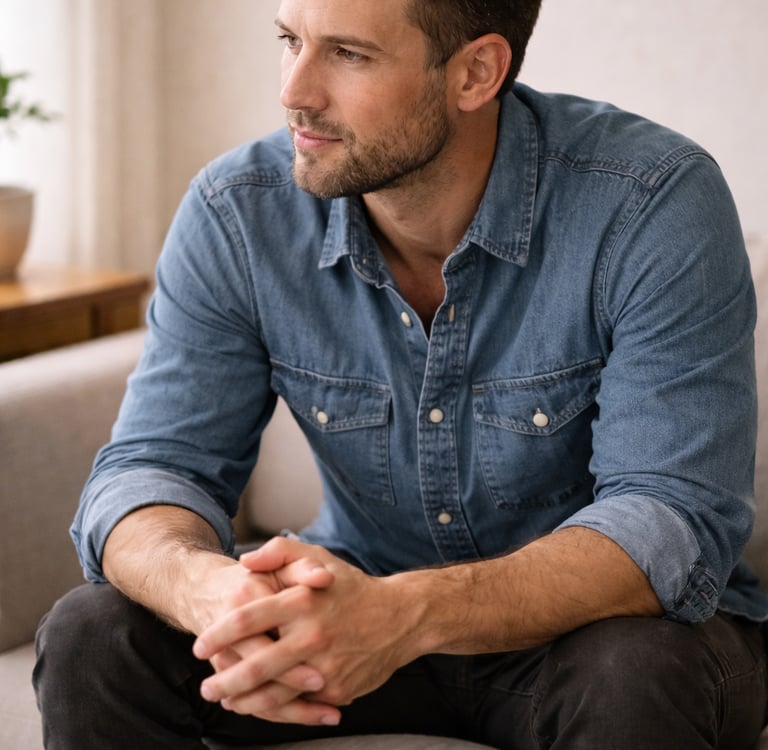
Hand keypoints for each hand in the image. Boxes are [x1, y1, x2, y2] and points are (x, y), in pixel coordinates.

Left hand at [193, 537, 420, 719]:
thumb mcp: (317, 556)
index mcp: (302, 601)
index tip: (200, 646)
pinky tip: (260, 706)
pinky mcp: (337, 689)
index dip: (217, 635)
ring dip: (244, 702)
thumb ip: (279, 552)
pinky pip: (299, 705)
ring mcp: (325, 666)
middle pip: (254, 666)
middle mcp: (312, 635)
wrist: (400, 617)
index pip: (247, 620)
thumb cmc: (351, 586)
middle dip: (223, 681)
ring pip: (273, 694)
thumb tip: (244, 561)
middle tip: (206, 686)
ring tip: (227, 701)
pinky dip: (275, 709)